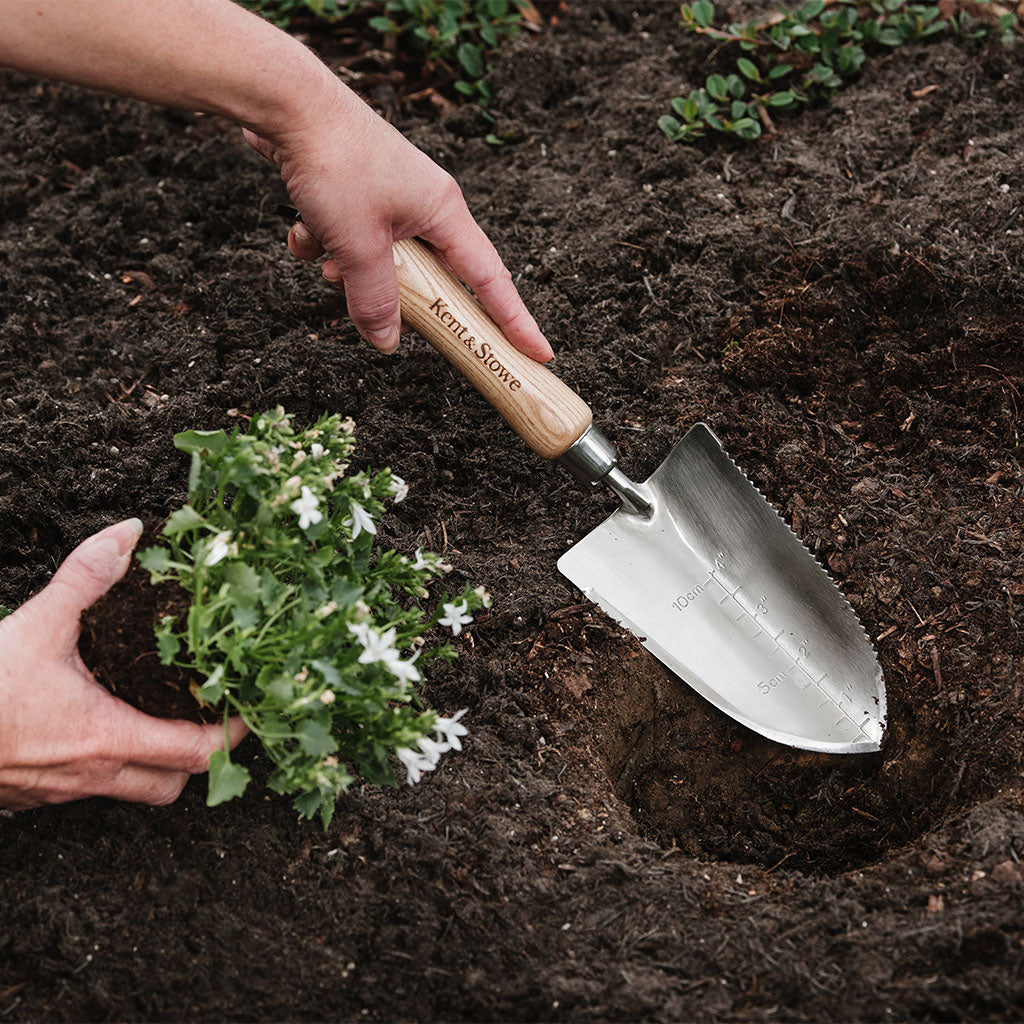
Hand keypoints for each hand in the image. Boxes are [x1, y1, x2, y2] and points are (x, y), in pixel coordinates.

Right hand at [0, 519, 247, 809]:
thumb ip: (87, 578)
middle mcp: (92, 775)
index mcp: (108, 737)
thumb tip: (128, 535)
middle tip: (210, 715)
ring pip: (134, 791)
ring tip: (164, 719)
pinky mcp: (35, 795)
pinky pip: (91, 790)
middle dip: (202, 756)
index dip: (232, 732)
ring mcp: (62, 792)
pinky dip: (112, 765)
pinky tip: (102, 727)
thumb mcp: (36, 625)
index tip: (249, 708)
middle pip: (175, 785)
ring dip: (157, 763)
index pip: (198, 751)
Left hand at [244, 82, 552, 361]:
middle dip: (389, 290)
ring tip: (326, 253)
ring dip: (346, 265)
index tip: (538, 352)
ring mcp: (390, 197)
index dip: (515, 320)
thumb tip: (387, 343)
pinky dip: (324, 242)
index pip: (491, 280)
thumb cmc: (336, 161)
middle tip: (369, 299)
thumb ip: (375, 299)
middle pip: (426, 276)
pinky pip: (348, 238)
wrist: (287, 101)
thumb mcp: (359, 245)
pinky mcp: (357, 192)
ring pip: (378, 259)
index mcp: (444, 212)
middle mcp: (424, 204)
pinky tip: (303, 227)